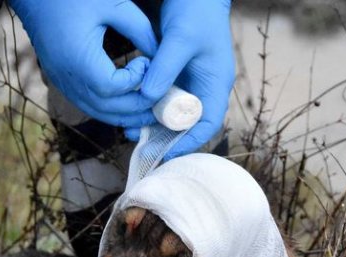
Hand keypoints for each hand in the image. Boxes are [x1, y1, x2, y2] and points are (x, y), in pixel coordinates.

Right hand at [10, 0, 158, 126]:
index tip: (146, 62)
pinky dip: (109, 109)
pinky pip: (88, 105)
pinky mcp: (62, 82)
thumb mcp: (113, 5)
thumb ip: (140, 30)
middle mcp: (68, 78)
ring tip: (148, 111)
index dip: (135, 80)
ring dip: (124, 116)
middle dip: (136, 109)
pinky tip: (127, 103)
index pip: (112, 87)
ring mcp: (63, 83)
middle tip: (160, 102)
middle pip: (107, 108)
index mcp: (78, 59)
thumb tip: (162, 55)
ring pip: (97, 112)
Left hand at [128, 0, 234, 158]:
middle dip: (165, 138)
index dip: (190, 141)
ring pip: (173, 112)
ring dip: (153, 124)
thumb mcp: (180, 39)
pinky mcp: (176, 74)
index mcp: (215, 82)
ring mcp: (190, 81)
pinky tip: (131, 109)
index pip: (208, 123)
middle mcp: (204, 86)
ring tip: (129, 131)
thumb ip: (165, 69)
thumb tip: (148, 97)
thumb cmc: (195, 10)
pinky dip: (149, 106)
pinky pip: (163, 97)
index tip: (167, 152)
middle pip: (188, 123)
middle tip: (140, 145)